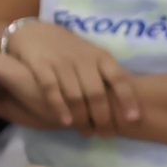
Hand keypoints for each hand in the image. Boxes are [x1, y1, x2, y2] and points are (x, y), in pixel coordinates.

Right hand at [0, 22, 143, 131]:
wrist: (33, 31)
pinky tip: (65, 122)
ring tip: (87, 133)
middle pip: (96, 93)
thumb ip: (105, 74)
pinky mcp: (40, 65)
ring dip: (82, 118)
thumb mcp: (91, 55)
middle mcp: (82, 59)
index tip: (133, 119)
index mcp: (100, 56)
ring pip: (75, 95)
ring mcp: (60, 62)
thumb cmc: (68, 48)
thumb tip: (125, 104)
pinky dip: (59, 107)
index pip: (118, 78)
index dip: (127, 99)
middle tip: (107, 135)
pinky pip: (51, 89)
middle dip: (103, 118)